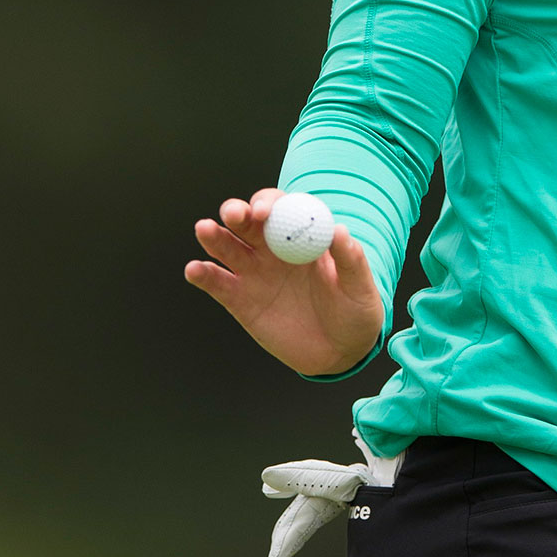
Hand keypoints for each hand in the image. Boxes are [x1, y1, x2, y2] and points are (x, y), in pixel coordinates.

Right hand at [185, 188, 383, 376]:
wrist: (340, 352)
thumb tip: (340, 231)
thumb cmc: (354, 311)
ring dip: (214, 236)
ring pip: (227, 247)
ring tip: (205, 229)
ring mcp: (254, 274)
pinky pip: (218, 283)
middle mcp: (273, 250)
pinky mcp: (239, 300)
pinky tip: (195, 270)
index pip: (281, 209)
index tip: (266, 210)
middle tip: (235, 214)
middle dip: (238, 212)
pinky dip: (204, 275)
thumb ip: (350, 260)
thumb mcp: (360, 287)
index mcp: (302, 237)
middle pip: (248, 222)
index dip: (271, 204)